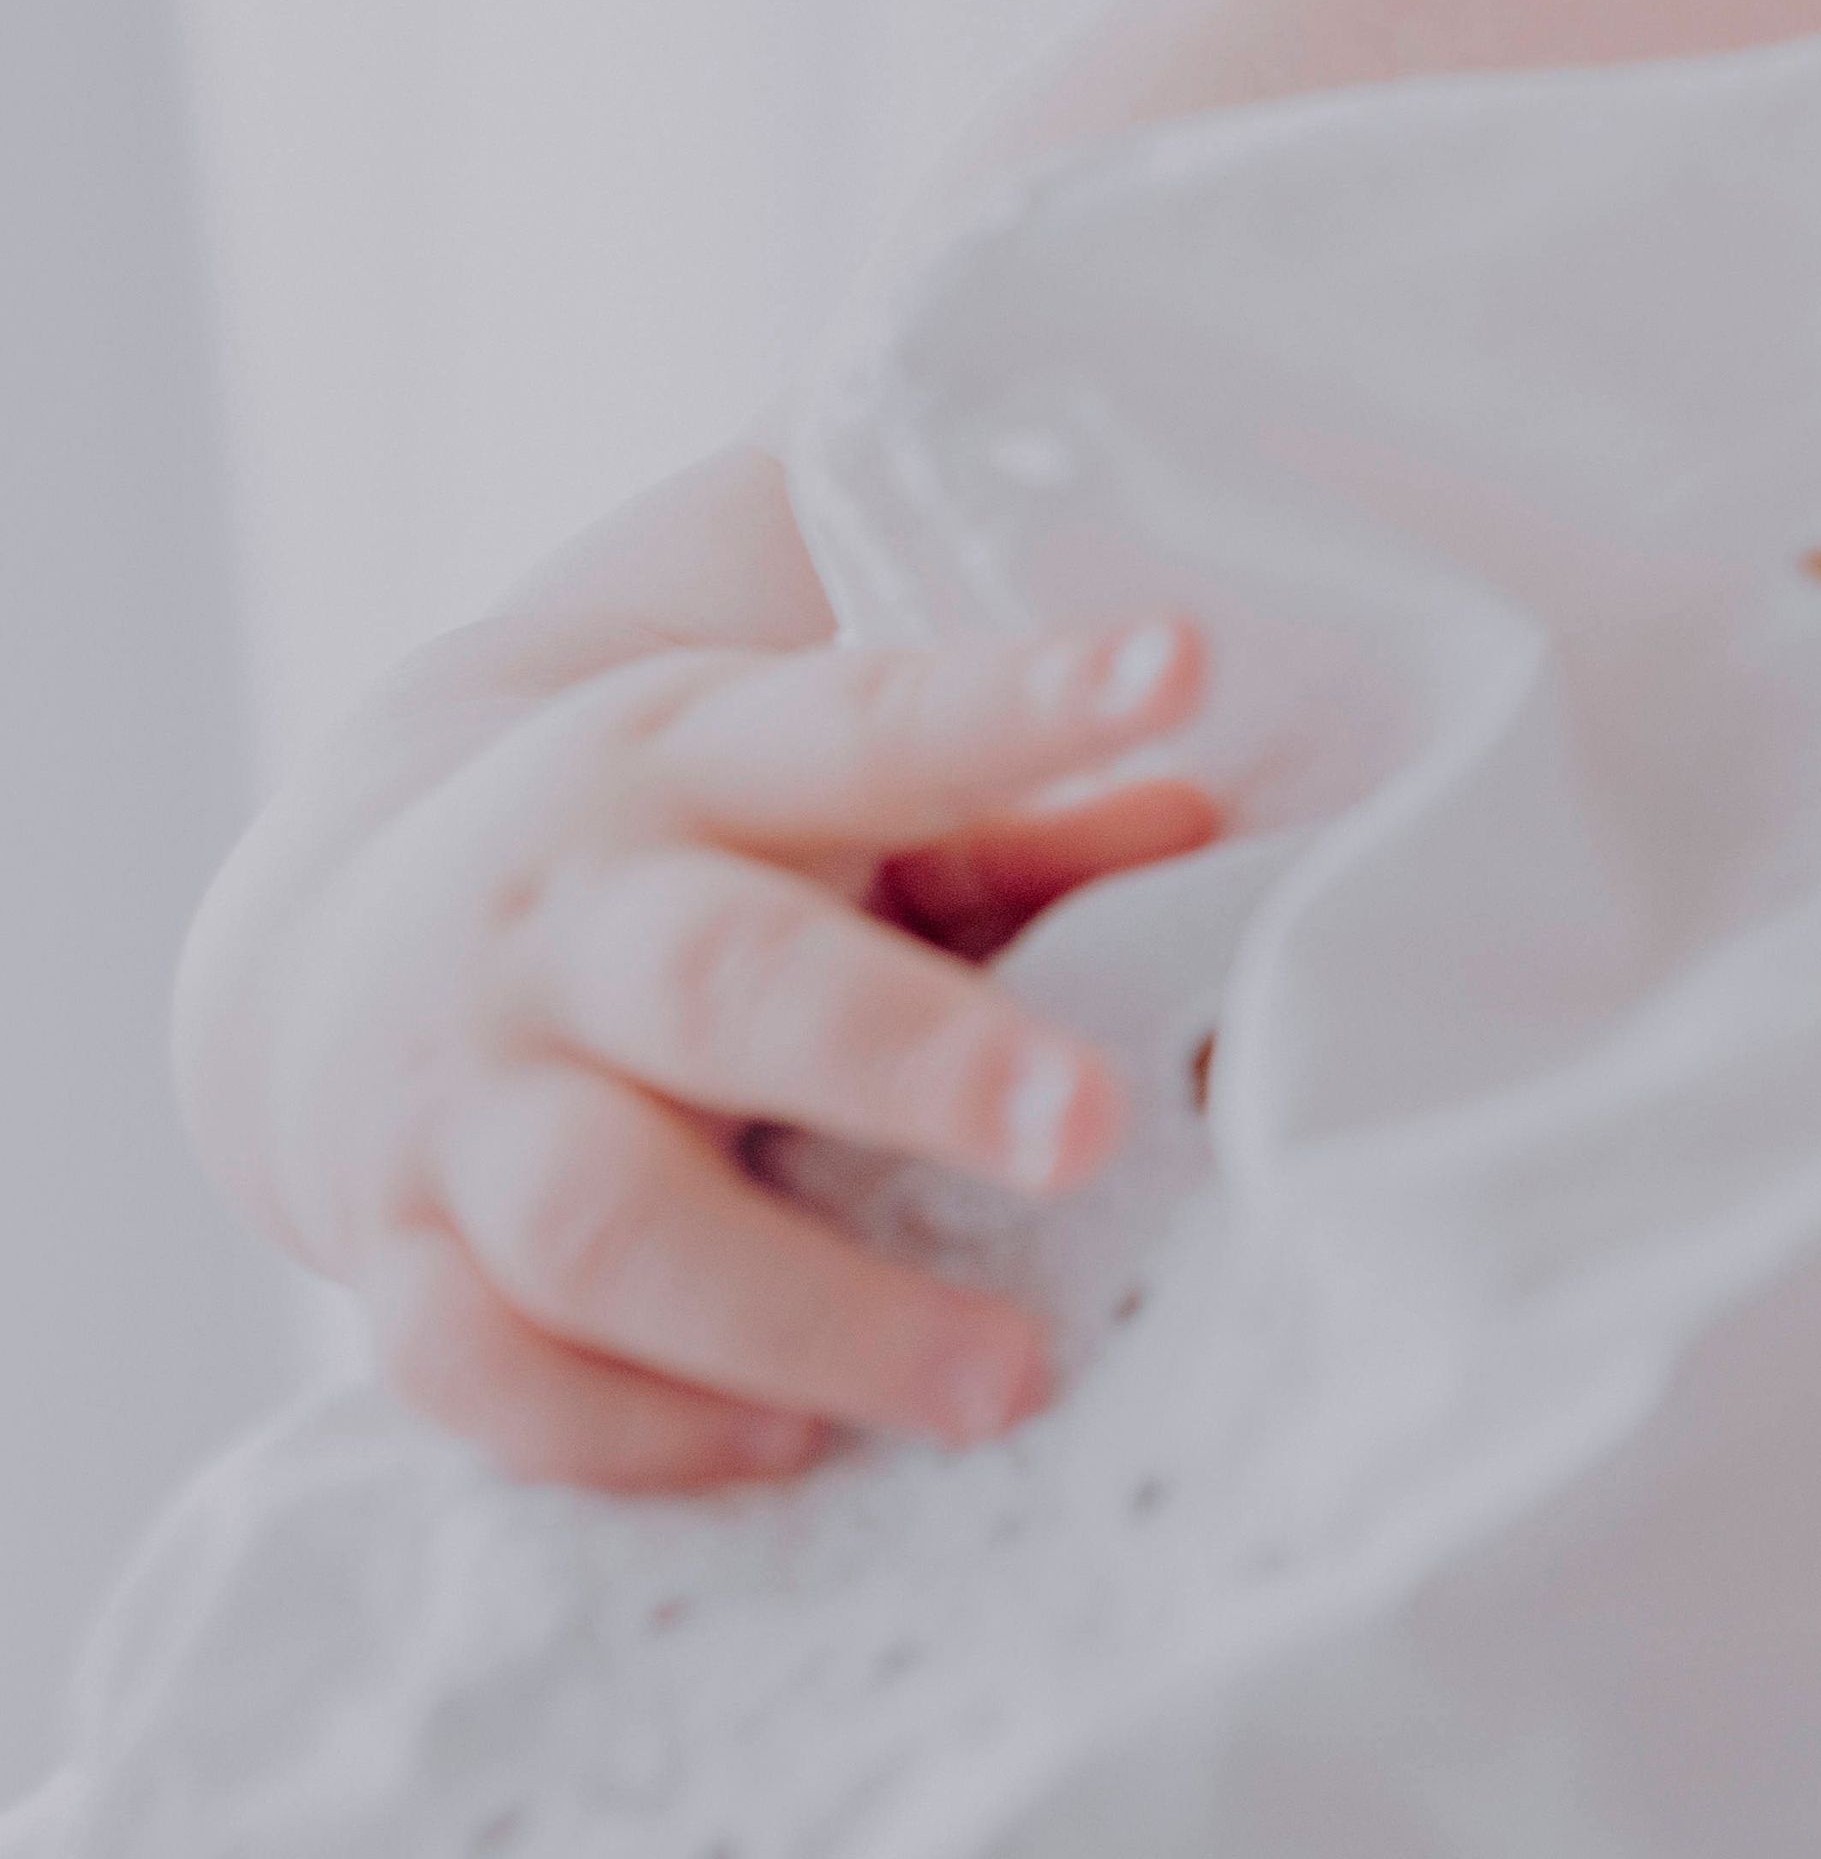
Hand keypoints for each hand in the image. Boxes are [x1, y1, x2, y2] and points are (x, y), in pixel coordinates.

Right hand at [231, 623, 1220, 1491]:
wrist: (326, 936)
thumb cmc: (672, 840)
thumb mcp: (806, 761)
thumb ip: (1000, 791)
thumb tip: (1196, 814)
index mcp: (693, 753)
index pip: (869, 721)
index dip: (1025, 703)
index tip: (1185, 669)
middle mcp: (561, 922)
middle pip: (718, 981)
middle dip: (909, 1060)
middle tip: (1091, 1129)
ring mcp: (453, 1101)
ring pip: (600, 1219)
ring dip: (806, 1316)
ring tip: (1006, 1379)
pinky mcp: (390, 1255)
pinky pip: (485, 1371)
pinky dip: (636, 1428)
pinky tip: (793, 1450)